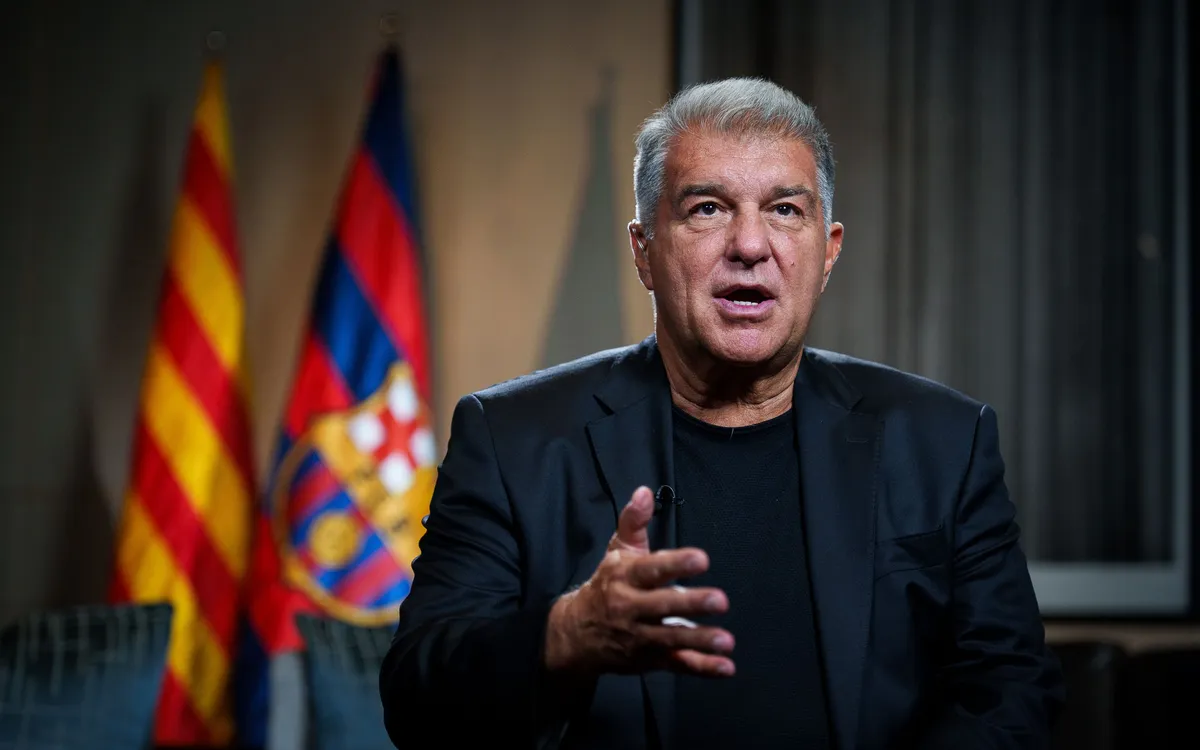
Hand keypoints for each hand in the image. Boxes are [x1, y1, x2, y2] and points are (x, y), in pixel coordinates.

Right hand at [543, 486, 734, 678]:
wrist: (575, 634)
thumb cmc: (605, 586)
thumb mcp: (617, 552)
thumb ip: (633, 522)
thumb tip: (644, 491)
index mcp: (625, 577)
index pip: (651, 569)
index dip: (676, 563)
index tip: (702, 559)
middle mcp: (630, 607)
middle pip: (662, 605)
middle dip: (691, 603)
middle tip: (720, 600)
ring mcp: (640, 636)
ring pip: (671, 638)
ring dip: (699, 639)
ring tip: (726, 640)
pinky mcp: (649, 660)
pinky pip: (677, 664)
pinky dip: (701, 667)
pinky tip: (725, 667)